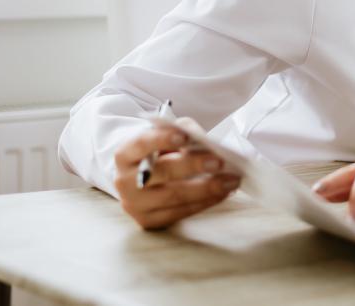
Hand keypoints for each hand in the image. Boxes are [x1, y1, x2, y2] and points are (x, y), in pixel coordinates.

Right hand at [113, 121, 240, 229]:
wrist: (140, 179)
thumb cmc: (158, 152)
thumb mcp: (166, 137)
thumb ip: (182, 133)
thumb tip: (206, 143)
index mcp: (125, 154)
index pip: (141, 144)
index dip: (162, 139)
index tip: (185, 137)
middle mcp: (124, 181)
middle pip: (161, 172)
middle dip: (192, 166)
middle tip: (219, 161)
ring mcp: (134, 204)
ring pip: (173, 197)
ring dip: (206, 188)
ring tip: (230, 180)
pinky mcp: (148, 221)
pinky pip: (179, 213)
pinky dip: (204, 203)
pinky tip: (222, 194)